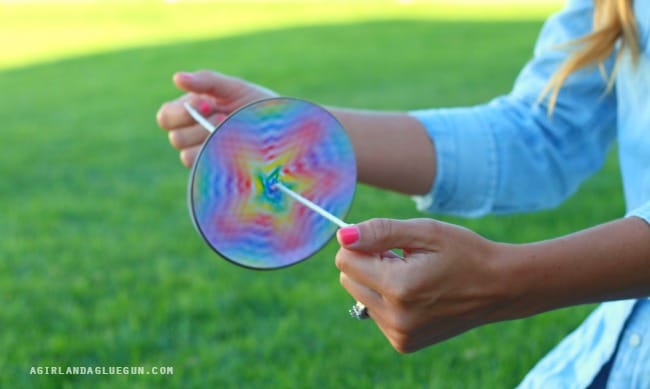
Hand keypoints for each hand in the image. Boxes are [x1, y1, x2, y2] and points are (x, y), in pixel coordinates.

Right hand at [156, 70, 277, 166]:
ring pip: (187, 155)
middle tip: (226, 118)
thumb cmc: (257, 106)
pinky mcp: (216, 171)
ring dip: (211, 141)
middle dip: (200, 127)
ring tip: (235, 134)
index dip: (181, 113)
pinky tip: (236, 149)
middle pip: (176, 138)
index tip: (207, 105)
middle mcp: (193, 136)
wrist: (283, 131)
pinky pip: (204, 168)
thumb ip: (206, 81)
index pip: (165, 118)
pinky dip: (218, 155)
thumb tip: (177, 78)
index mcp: (191, 113)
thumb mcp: (234, 89)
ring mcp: (204, 155)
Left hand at [335, 218, 513, 352]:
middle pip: (347, 280)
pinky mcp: (403, 343)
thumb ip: (379, 232)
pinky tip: (418, 295)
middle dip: (368, 264)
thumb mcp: (425, 232)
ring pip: (360, 296)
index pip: (345, 261)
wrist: (499, 288)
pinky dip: (389, 300)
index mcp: (399, 287)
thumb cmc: (464, 252)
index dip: (364, 245)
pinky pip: (376, 313)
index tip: (390, 243)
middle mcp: (395, 317)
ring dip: (379, 283)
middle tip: (405, 260)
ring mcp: (399, 334)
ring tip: (415, 277)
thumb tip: (342, 236)